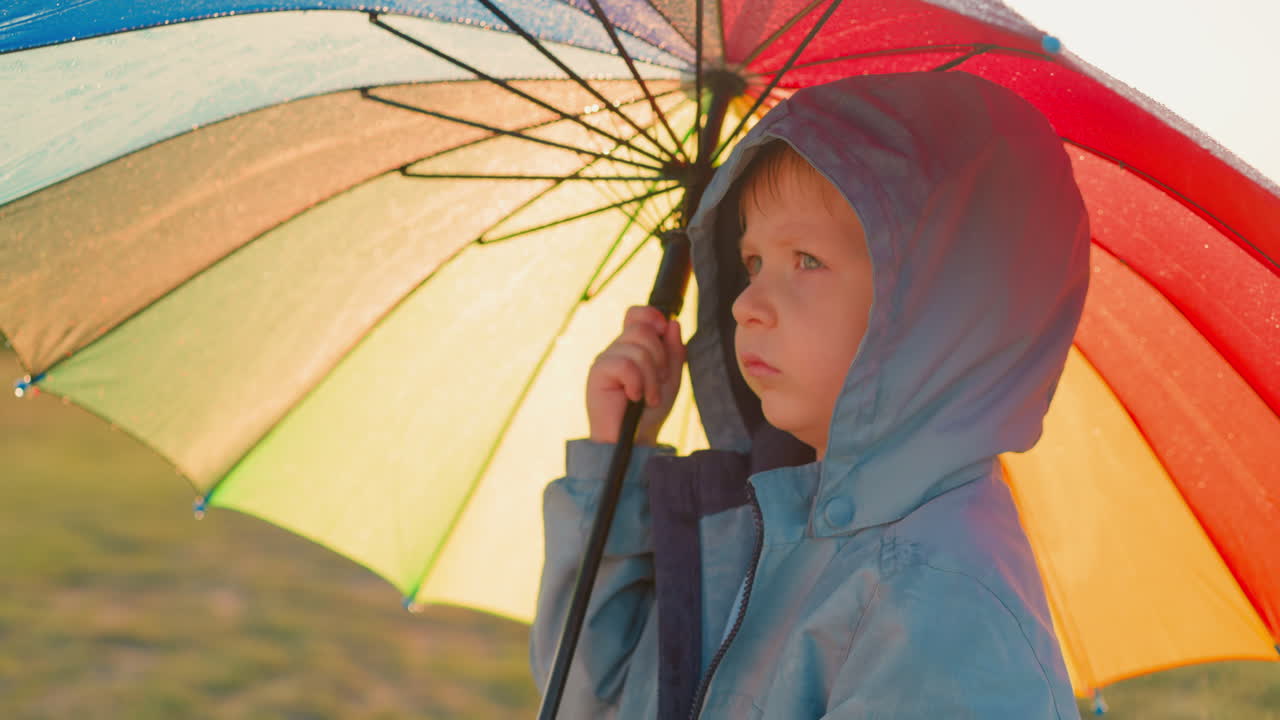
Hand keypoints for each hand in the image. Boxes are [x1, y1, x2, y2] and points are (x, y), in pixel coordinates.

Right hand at [586, 306, 685, 445]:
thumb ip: (674, 351)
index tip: (664, 330)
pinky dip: (637, 383)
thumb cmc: (650, 411)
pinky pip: (625, 365)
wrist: (635, 440)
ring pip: (638, 349)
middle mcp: (617, 349)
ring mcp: (606, 360)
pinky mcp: (597, 374)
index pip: (635, 314)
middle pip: (642, 329)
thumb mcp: (671, 378)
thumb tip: (672, 323)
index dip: (651, 315)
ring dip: (652, 378)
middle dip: (660, 357)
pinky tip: (634, 398)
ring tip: (649, 397)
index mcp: (632, 346)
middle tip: (660, 380)